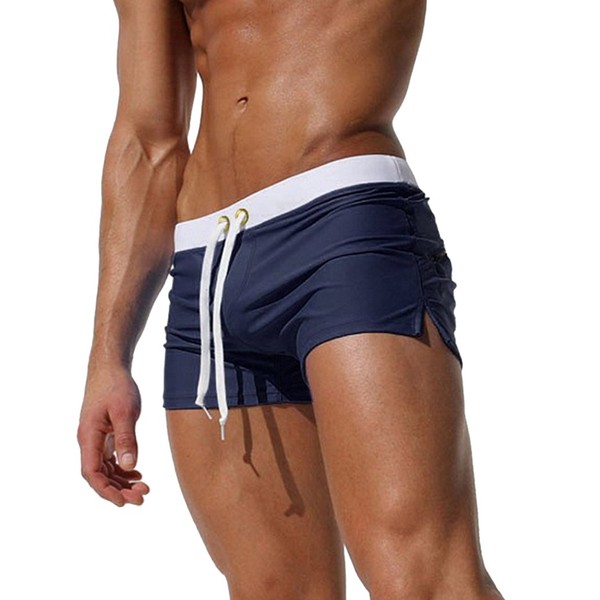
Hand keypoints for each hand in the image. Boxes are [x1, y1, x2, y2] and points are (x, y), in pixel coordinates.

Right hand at [77, 365, 149, 506]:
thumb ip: (127, 439)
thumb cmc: (116, 386)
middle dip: (119, 490)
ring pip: (105, 469)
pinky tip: (137, 474)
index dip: (106, 491)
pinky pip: (110, 459)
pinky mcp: (104, 434)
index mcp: (88, 437)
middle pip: (99, 475)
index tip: (124, 502)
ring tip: (144, 488)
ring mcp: (96, 438)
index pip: (92, 473)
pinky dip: (122, 469)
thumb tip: (129, 466)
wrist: (111, 368)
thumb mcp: (125, 412)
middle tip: (142, 497)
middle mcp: (89, 441)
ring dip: (122, 481)